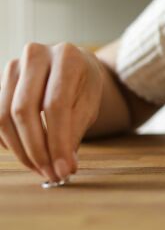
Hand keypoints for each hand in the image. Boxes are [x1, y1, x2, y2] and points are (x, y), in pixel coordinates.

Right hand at [0, 42, 103, 180]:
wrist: (72, 64)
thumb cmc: (83, 84)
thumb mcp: (90, 103)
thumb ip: (76, 130)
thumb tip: (64, 166)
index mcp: (66, 57)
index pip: (56, 104)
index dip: (58, 141)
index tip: (63, 169)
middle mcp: (35, 55)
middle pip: (24, 110)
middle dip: (36, 149)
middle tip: (50, 173)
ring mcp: (12, 66)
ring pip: (3, 116)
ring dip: (20, 150)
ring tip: (41, 168)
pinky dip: (8, 141)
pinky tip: (26, 154)